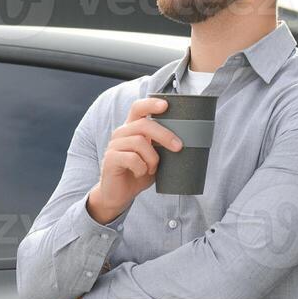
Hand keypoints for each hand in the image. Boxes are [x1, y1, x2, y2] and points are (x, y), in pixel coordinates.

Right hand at [92, 96, 182, 219]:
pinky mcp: (110, 159)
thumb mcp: (154, 157)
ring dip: (152, 158)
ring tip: (152, 168)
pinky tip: (140, 173)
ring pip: (139, 142)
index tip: (166, 105)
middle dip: (165, 135)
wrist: (119, 195)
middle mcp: (121, 133)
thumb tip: (187, 141)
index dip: (151, 104)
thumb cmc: (138, 173)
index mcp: (132, 128)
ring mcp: (114, 145)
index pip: (138, 108)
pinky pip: (131, 158)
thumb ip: (163, 147)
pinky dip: (141, 168)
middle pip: (144, 125)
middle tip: (179, 147)